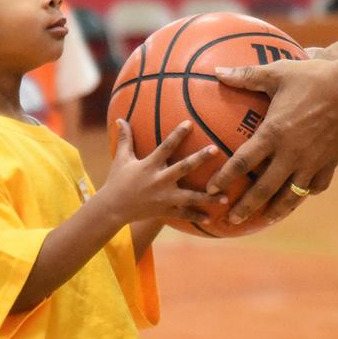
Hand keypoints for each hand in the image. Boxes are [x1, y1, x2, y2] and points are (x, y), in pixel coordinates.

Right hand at [103, 120, 222, 224]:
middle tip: (216, 150)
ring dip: (208, 197)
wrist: (112, 209)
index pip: (165, 146)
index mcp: (149, 165)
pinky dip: (196, 216)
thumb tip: (120, 119)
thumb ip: (125, 139)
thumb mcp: (121, 159)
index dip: (177, 135)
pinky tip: (211, 219)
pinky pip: (183, 214)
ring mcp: (163, 198)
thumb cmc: (117, 181)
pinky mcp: (164, 211)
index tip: (190, 123)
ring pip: (189, 197)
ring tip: (226, 197)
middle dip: (199, 159)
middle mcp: (159, 181)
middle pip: (183, 168)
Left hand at [206, 57, 337, 223]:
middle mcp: (291, 154)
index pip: (242, 163)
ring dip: (276, 210)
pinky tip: (300, 195)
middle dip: (245, 207)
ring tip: (265, 220)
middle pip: (263, 189)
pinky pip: (317, 186)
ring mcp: (312, 161)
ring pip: (291, 195)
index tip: (211, 188)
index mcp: (273, 133)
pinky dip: (306, 192)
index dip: (224, 178)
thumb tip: (217, 72)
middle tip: (232, 219)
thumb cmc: (314, 76)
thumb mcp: (278, 72)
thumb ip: (246, 76)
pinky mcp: (331, 162)